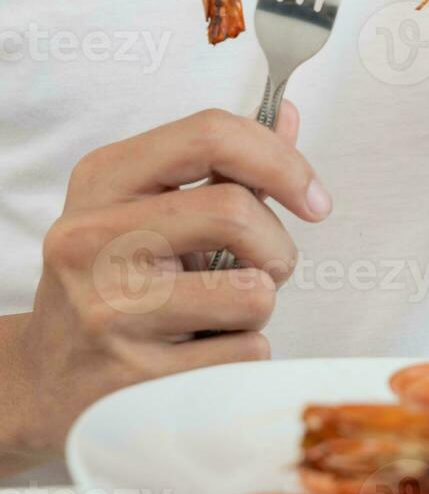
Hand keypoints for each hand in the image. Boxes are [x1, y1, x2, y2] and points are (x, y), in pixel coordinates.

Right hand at [4, 104, 331, 462]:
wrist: (49, 376)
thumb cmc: (114, 282)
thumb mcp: (149, 208)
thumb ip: (224, 165)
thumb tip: (289, 117)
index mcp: (103, 180)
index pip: (211, 134)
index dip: (283, 162)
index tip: (314, 198)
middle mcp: (94, 238)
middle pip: (237, 212)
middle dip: (277, 247)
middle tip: (263, 268)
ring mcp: (110, 309)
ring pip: (255, 293)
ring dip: (259, 306)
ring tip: (216, 312)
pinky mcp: (136, 375)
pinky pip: (246, 353)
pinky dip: (241, 354)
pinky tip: (196, 352)